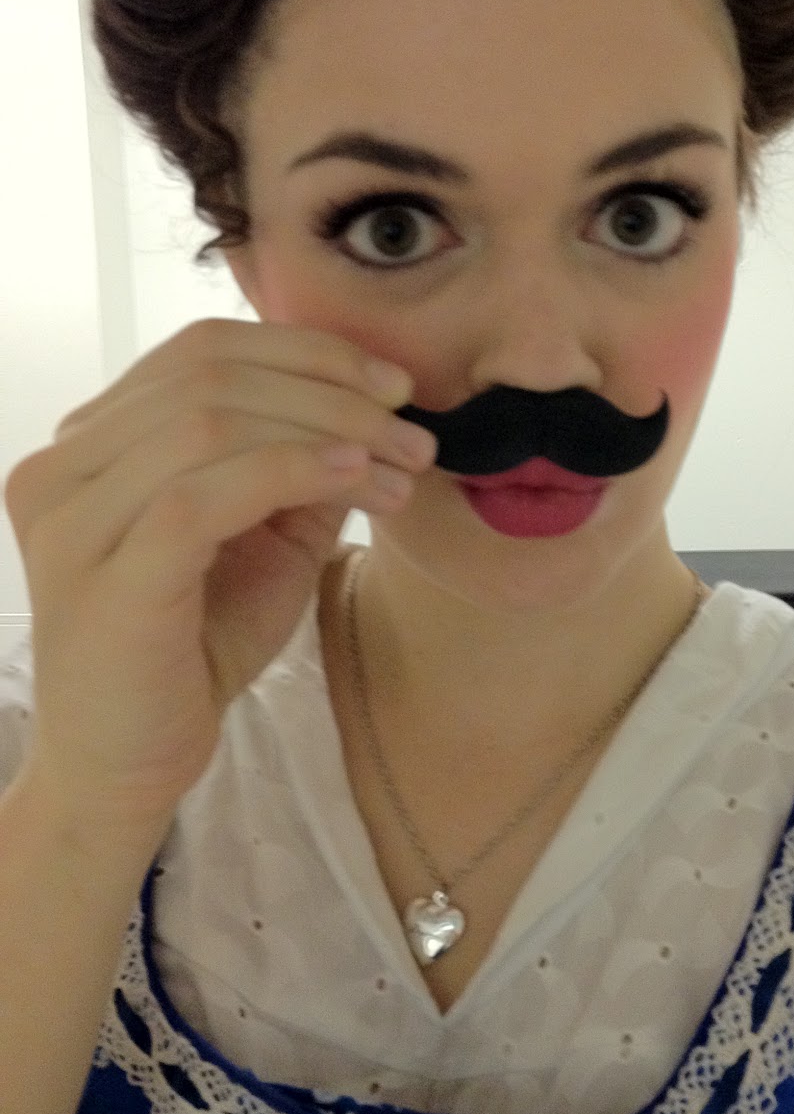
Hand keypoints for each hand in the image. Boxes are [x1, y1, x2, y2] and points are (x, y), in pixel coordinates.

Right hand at [2, 318, 434, 843]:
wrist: (131, 763)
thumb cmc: (194, 647)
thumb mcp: (262, 536)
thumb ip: (298, 465)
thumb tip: (374, 407)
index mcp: (93, 442)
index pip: (201, 350)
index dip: (307, 351)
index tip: (394, 384)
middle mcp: (62, 466)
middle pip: (208, 373)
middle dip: (330, 390)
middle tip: (411, 430)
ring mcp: (71, 520)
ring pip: (208, 421)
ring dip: (328, 431)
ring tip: (399, 467)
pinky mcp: (103, 576)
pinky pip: (202, 492)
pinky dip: (291, 470)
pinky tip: (353, 480)